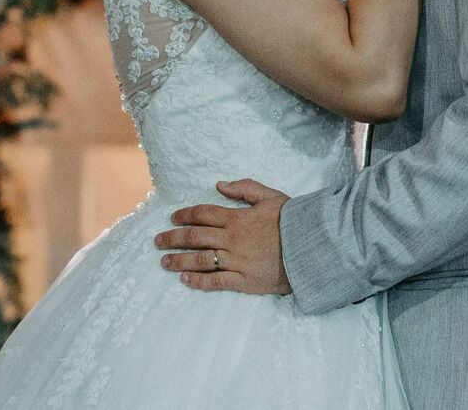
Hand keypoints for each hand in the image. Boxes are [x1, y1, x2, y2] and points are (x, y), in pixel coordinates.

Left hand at [154, 178, 290, 293]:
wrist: (310, 248)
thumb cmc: (292, 221)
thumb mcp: (270, 196)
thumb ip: (244, 188)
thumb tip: (219, 185)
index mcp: (236, 218)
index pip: (203, 214)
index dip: (185, 215)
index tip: (173, 218)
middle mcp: (231, 239)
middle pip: (195, 237)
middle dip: (173, 238)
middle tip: (157, 241)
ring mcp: (235, 261)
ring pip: (199, 260)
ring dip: (178, 260)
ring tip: (164, 262)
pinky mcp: (243, 280)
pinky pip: (215, 281)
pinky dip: (198, 281)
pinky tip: (184, 280)